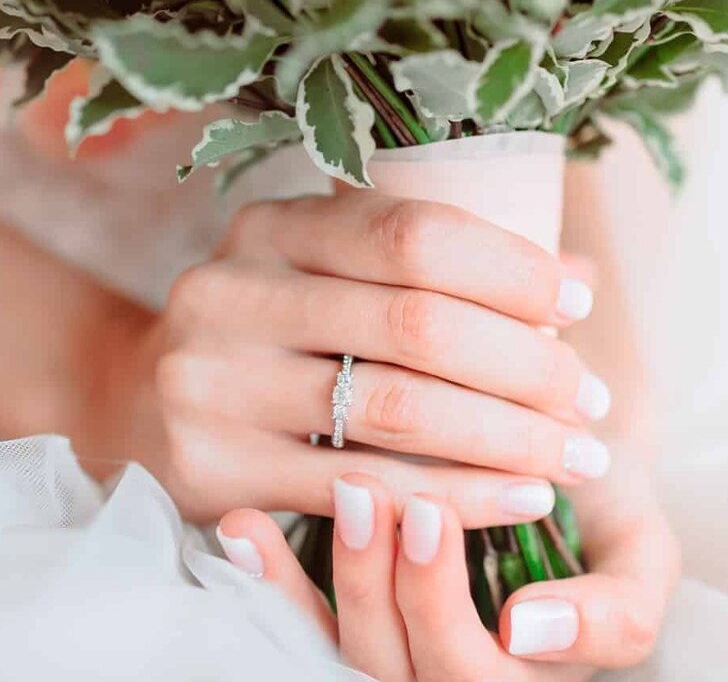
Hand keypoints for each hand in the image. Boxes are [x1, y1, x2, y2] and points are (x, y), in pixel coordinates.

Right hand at [103, 191, 611, 522]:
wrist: (136, 404)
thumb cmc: (266, 334)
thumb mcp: (327, 276)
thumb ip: (435, 272)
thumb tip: (575, 279)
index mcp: (268, 227)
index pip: (411, 231)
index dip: (511, 267)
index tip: (576, 306)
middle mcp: (231, 292)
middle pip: (415, 323)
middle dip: (528, 365)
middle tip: (590, 402)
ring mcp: (213, 381)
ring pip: (397, 410)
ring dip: (510, 438)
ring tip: (574, 456)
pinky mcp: (213, 466)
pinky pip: (363, 488)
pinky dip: (458, 498)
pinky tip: (518, 500)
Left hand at [218, 468, 677, 680]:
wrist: (551, 462)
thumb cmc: (600, 509)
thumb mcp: (641, 557)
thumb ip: (620, 608)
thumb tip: (528, 632)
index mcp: (528, 681)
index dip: (451, 614)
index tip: (457, 547)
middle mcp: (453, 676)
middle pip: (405, 669)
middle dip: (397, 587)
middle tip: (404, 499)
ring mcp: (393, 651)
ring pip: (347, 650)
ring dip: (341, 574)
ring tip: (351, 492)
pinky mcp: (344, 614)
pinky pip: (298, 619)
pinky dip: (269, 575)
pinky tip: (244, 526)